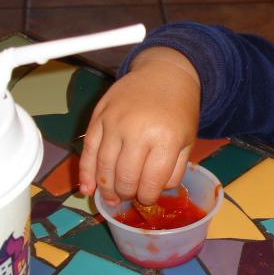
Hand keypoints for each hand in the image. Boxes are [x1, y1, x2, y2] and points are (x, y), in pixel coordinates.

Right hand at [78, 47, 199, 205]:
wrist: (165, 75)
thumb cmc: (179, 110)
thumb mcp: (187, 141)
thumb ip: (174, 169)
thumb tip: (156, 192)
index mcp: (165, 139)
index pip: (151, 181)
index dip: (147, 197)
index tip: (147, 199)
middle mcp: (138, 131)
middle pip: (125, 177)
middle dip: (126, 194)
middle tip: (129, 198)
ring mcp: (115, 123)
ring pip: (104, 166)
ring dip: (106, 188)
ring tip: (110, 199)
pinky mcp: (99, 116)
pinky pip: (88, 149)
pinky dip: (86, 172)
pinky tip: (87, 188)